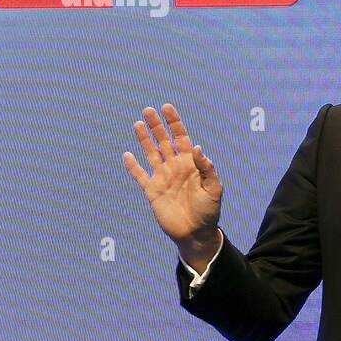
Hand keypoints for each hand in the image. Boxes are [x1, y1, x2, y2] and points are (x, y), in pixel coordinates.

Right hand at [123, 104, 222, 260]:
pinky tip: (127, 155)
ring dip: (144, 140)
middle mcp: (175, 167)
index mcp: (191, 163)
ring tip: (138, 124)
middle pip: (164, 141)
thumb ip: (206, 168)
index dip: (174, 122)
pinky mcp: (152, 191)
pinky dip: (133, 166)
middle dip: (156, 126)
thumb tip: (197, 147)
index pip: (181, 138)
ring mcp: (163, 178)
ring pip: (151, 154)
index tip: (167, 107)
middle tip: (148, 110)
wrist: (196, 233)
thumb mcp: (213, 188)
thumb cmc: (209, 210)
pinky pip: (140, 176)